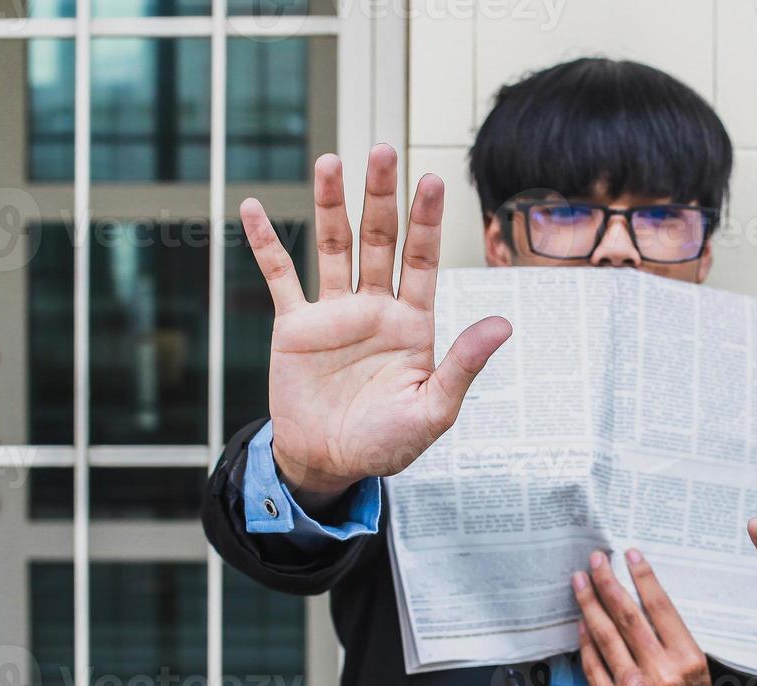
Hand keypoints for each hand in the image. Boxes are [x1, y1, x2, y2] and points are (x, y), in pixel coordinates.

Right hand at [242, 146, 511, 508]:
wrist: (331, 464)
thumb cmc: (387, 443)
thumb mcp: (434, 409)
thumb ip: (463, 365)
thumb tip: (503, 325)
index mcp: (412, 323)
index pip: (422, 260)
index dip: (426, 221)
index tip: (431, 180)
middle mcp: (375, 308)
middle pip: (379, 239)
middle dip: (381, 196)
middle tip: (383, 150)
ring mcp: (334, 313)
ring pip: (333, 246)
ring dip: (331, 204)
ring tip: (331, 162)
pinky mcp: (296, 327)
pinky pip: (279, 277)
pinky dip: (265, 243)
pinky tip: (253, 208)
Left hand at [572, 549, 721, 685]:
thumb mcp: (695, 660)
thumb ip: (669, 631)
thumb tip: (635, 590)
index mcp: (686, 659)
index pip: (659, 607)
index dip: (642, 577)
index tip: (630, 555)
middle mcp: (659, 675)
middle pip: (626, 618)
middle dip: (608, 583)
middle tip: (596, 561)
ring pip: (605, 638)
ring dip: (590, 604)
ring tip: (581, 582)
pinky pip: (593, 666)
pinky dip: (586, 641)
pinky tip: (583, 620)